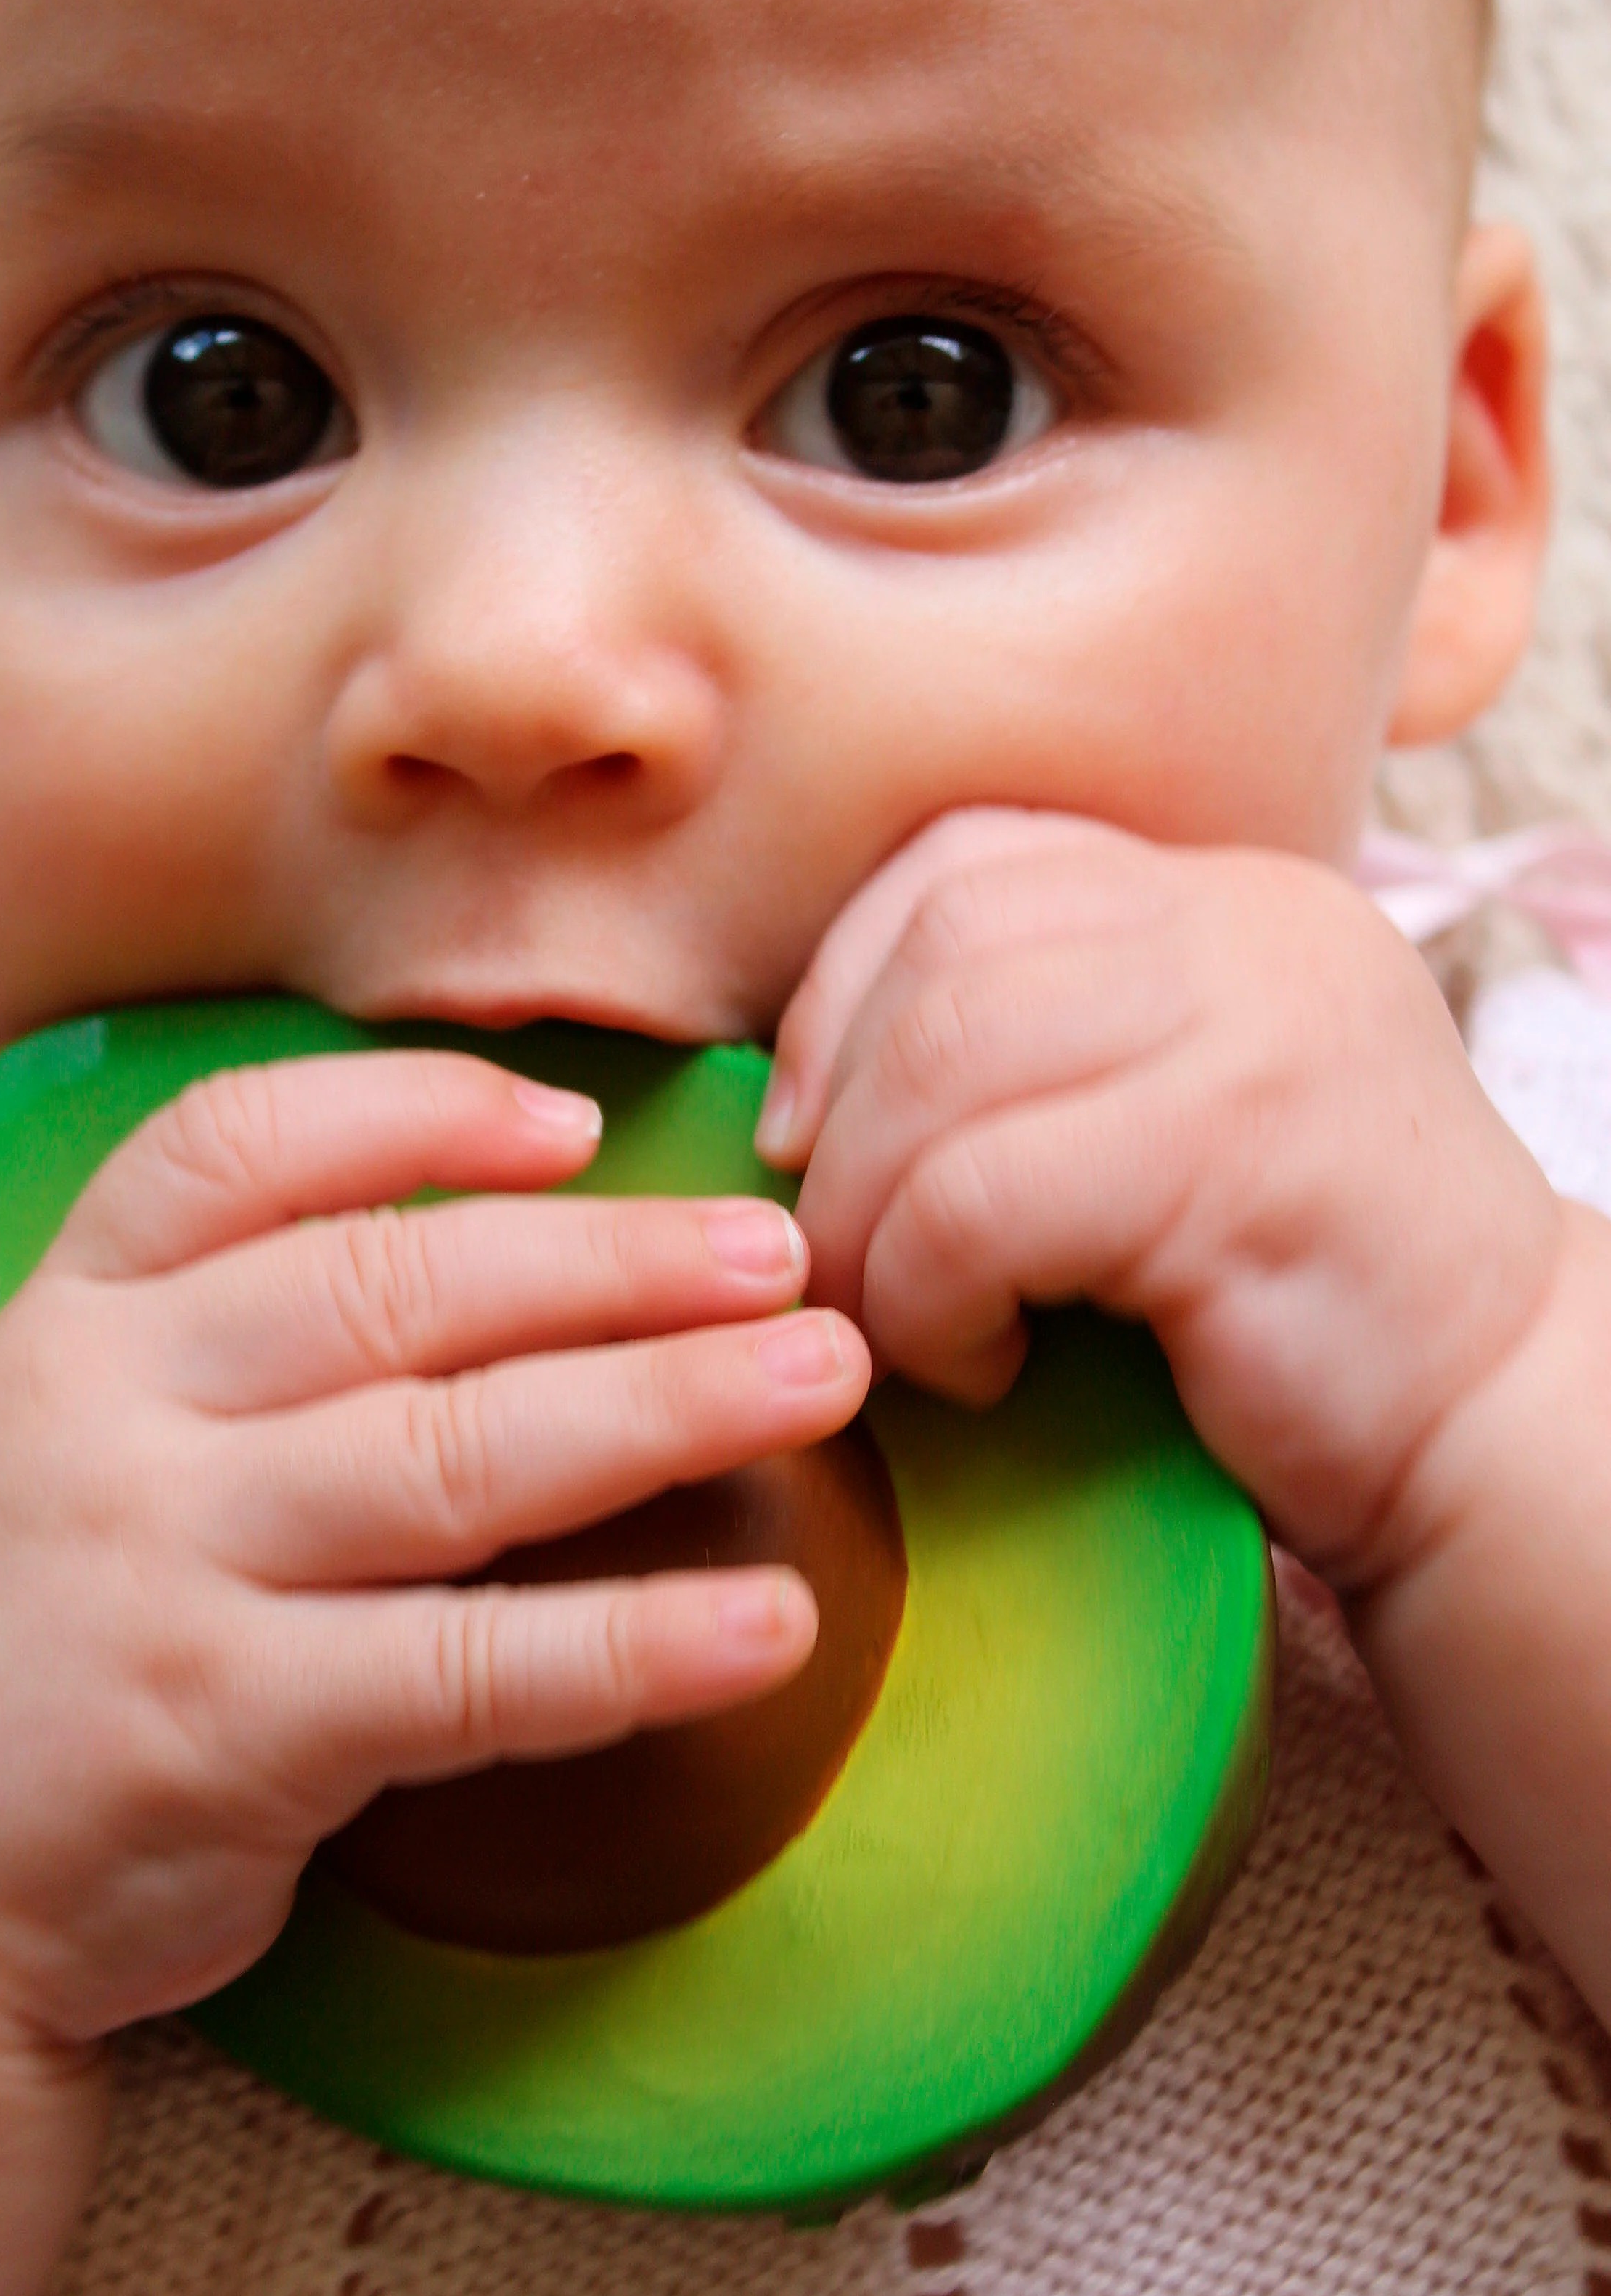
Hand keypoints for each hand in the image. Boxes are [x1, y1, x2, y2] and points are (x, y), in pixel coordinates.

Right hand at [0, 1050, 865, 2043]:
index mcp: (67, 1314)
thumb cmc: (18, 1622)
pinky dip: (633, 1644)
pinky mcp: (223, 1732)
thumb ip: (210, 1320)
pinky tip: (769, 1628)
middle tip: (784, 1254)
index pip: (238, 1149)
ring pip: (455, 1457)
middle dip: (614, 1263)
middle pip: (397, 1288)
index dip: (419, 1115)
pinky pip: (469, 1672)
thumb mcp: (51, 1418)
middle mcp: (106, 1413)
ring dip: (665, 1407)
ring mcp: (161, 1570)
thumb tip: (490, 1214)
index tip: (582, 1123)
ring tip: (823, 1379)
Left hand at [762, 810, 1566, 1583]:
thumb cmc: (1293, 1313)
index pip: (972, 858)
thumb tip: (798, 1089)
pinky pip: (986, 1198)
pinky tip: (975, 1365)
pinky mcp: (1242, 1165)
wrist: (1495, 1436)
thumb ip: (1045, 1053)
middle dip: (831, 1103)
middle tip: (818, 1243)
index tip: (802, 1125)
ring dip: (863, 1210)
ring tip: (878, 1317)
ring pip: (944, 1064)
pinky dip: (928, 1293)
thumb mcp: (1175, 1122)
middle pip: (942, 943)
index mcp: (1232, 900)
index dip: (842, 982)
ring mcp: (1259, 1033)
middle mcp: (1253, 931)